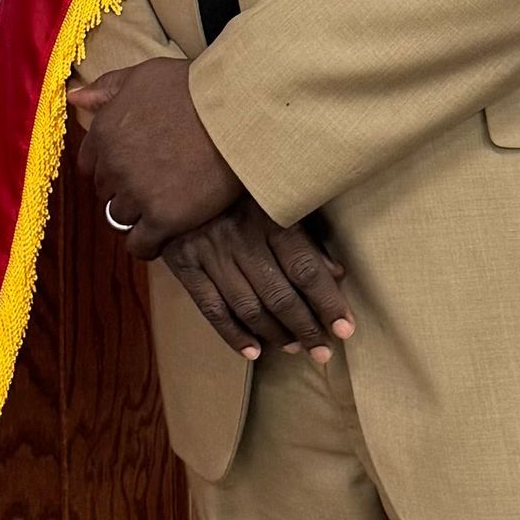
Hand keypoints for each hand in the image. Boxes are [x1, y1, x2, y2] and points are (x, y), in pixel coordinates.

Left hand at [69, 58, 241, 256]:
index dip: (110, 166)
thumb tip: (74, 97)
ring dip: (137, 214)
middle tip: (154, 184)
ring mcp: (137, 195)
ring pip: (121, 218)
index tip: (130, 166)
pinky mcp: (163, 219)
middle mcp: (114, 165)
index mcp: (105, 131)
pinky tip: (161, 236)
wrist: (238, 115)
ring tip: (163, 206)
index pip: (90, 163)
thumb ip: (108, 88)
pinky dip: (147, 244)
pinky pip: (140, 245)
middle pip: (106, 191)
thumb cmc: (195, 89)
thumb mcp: (145, 76)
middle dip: (124, 188)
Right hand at [163, 203, 353, 363]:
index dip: (327, 302)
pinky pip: (211, 308)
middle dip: (305, 328)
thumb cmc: (237, 186)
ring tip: (294, 349)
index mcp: (268, 216)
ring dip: (274, 334)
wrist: (174, 168)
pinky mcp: (183, 263)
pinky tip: (252, 351)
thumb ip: (305, 236)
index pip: (305, 269)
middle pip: (279, 294)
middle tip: (323, 351)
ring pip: (247, 306)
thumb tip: (336, 274)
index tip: (345, 328)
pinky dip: (232, 334)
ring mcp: (208, 252)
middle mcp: (239, 237)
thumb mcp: (274, 199)